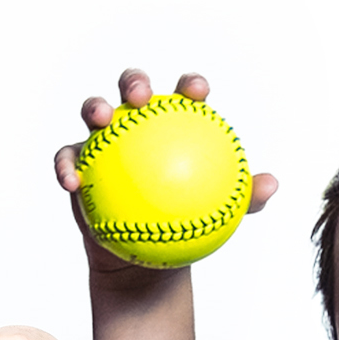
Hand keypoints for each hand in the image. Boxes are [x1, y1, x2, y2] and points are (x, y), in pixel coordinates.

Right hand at [53, 69, 278, 282]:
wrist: (146, 257)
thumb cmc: (184, 226)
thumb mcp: (219, 217)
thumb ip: (244, 197)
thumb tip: (271, 184)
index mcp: (173, 124)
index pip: (183, 95)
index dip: (190, 85)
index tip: (197, 92)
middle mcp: (137, 122)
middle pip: (133, 88)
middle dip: (135, 82)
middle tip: (141, 97)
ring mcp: (105, 140)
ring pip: (94, 112)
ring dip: (95, 108)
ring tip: (101, 121)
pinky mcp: (79, 161)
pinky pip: (68, 158)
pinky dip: (66, 166)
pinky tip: (72, 183)